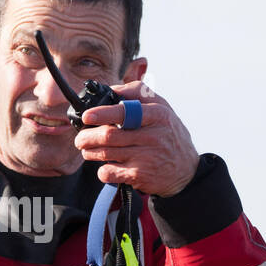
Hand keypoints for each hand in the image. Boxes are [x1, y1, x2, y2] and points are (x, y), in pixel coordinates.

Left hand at [73, 82, 199, 196]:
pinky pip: (109, 173)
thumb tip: (110, 89)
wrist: (186, 171)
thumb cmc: (168, 135)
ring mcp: (146, 157)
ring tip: (88, 149)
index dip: (102, 114)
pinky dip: (101, 170)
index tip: (87, 116)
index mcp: (157, 114)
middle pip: (109, 135)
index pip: (125, 112)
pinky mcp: (139, 176)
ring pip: (105, 154)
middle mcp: (153, 136)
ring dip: (90, 152)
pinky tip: (105, 166)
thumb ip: (138, 94)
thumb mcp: (162, 109)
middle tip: (80, 139)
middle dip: (87, 137)